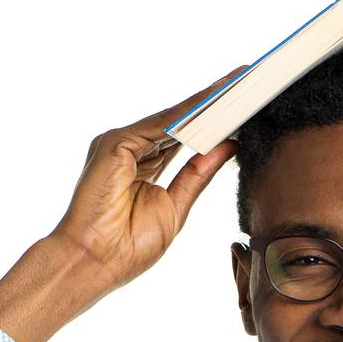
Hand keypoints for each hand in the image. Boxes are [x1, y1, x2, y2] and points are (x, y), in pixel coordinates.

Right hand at [50, 64, 247, 293]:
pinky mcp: (116, 142)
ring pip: (172, 117)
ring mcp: (122, 143)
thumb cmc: (128, 245)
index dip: (211, 124)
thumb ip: (198, 174)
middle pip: (179, 121)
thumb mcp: (176, 206)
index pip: (183, 138)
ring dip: (206, 101)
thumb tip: (228, 146)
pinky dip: (189, 112)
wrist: (95, 262)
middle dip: (212, 103)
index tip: (243, 109)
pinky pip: (162, 123)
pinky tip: (214, 101)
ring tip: (238, 85)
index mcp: (144, 167)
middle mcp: (131, 149)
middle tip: (246, 80)